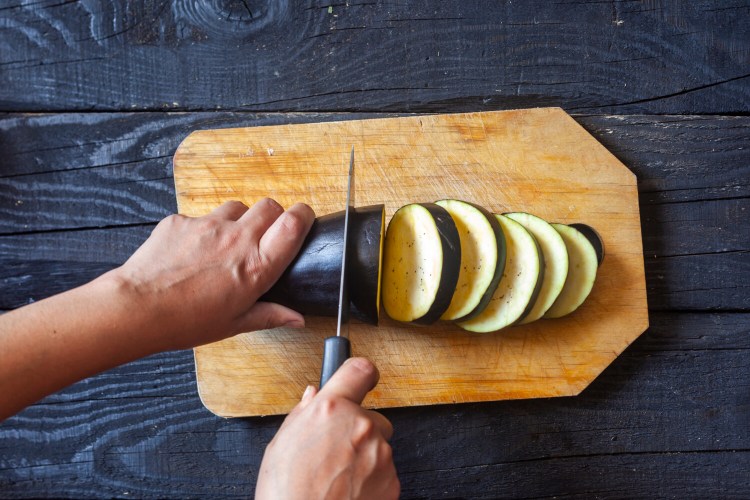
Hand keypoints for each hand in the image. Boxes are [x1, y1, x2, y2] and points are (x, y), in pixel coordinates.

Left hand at [112, 198, 314, 350]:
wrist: (137, 308)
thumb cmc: (186, 321)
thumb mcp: (235, 324)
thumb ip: (271, 315)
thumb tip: (296, 318)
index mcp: (256, 266)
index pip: (293, 223)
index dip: (303, 215)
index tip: (303, 220)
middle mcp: (237, 239)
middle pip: (270, 206)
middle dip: (272, 217)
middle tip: (262, 237)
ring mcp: (208, 225)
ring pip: (236, 208)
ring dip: (237, 221)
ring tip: (224, 246)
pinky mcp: (181, 220)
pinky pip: (201, 217)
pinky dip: (203, 230)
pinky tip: (191, 253)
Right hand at [256, 358, 399, 499]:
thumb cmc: (286, 491)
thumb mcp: (281, 443)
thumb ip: (303, 413)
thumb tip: (313, 396)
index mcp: (332, 409)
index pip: (360, 370)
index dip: (361, 373)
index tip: (362, 377)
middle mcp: (361, 426)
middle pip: (372, 416)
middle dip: (358, 429)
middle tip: (334, 450)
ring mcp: (380, 454)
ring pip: (379, 446)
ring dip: (364, 456)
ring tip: (336, 477)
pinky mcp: (392, 480)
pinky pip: (385, 471)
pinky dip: (371, 479)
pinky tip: (347, 490)